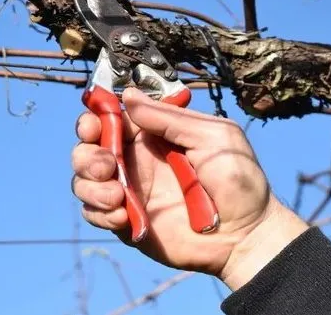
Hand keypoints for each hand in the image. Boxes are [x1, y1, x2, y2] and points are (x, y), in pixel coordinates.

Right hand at [71, 87, 307, 289]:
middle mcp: (137, 160)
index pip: (112, 118)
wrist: (246, 234)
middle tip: (106, 164)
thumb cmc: (238, 180)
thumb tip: (128, 96)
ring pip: (84, 180)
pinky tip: (123, 216)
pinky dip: (99, 213)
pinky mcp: (128, 221)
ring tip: (117, 195)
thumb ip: (170, 119)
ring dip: (90, 185)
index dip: (96, 117)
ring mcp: (131, 192)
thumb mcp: (213, 137)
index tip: (94, 123)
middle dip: (86, 153)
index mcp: (155, 135)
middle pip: (88, 147)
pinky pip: (95, 213)